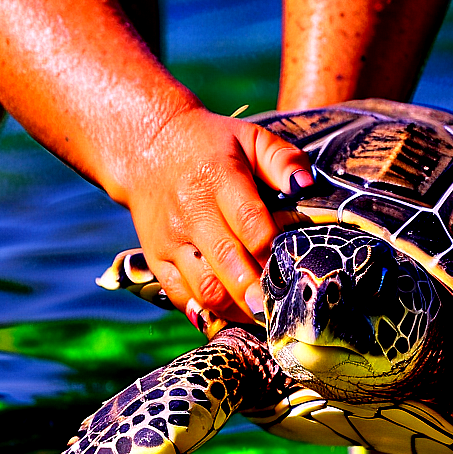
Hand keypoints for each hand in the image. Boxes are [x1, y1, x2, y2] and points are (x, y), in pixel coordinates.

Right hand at [123, 105, 313, 323]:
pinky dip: (208, 312)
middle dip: (257, 292)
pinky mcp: (155, 258)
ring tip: (264, 316)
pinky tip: (233, 313)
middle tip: (282, 311)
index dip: (274, 250)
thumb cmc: (211, 145)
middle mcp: (191, 212)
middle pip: (227, 262)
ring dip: (236, 308)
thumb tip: (306, 185)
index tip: (295, 269)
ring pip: (203, 287)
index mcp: (218, 178)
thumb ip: (283, 159)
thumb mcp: (250, 137)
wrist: (146, 146)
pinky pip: (181, 295)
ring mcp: (170, 239)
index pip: (250, 222)